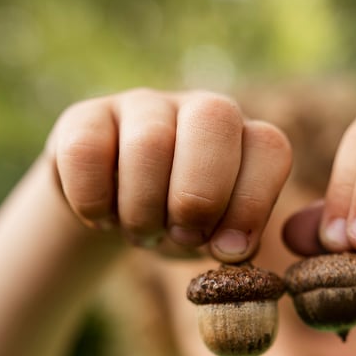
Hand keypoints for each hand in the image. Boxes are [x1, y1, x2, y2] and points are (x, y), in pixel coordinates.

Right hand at [45, 89, 291, 261]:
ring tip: (142, 233)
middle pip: (214, 118)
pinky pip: (86, 151)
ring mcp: (141, 105)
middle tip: (182, 236)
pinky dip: (94, 201)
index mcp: (244, 138)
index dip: (253, 204)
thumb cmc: (177, 227)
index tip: (226, 250)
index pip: (269, 148)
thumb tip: (232, 249)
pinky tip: (100, 217)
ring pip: (149, 141)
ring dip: (144, 209)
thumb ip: (232, 246)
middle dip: (199, 196)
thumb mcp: (211, 241)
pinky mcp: (85, 116)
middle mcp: (199, 109)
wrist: (112, 215)